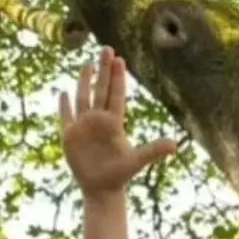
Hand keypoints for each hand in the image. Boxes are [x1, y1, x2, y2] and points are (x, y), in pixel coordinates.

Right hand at [59, 48, 178, 199]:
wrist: (101, 190)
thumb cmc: (120, 176)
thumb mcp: (137, 161)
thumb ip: (154, 151)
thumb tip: (175, 146)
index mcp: (113, 122)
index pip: (115, 95)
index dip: (117, 77)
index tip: (119, 59)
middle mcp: (98, 120)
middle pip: (100, 90)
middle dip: (103, 70)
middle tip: (107, 48)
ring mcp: (84, 127)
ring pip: (83, 98)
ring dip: (85, 81)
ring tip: (88, 63)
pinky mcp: (70, 137)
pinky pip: (66, 117)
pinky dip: (64, 106)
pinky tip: (63, 93)